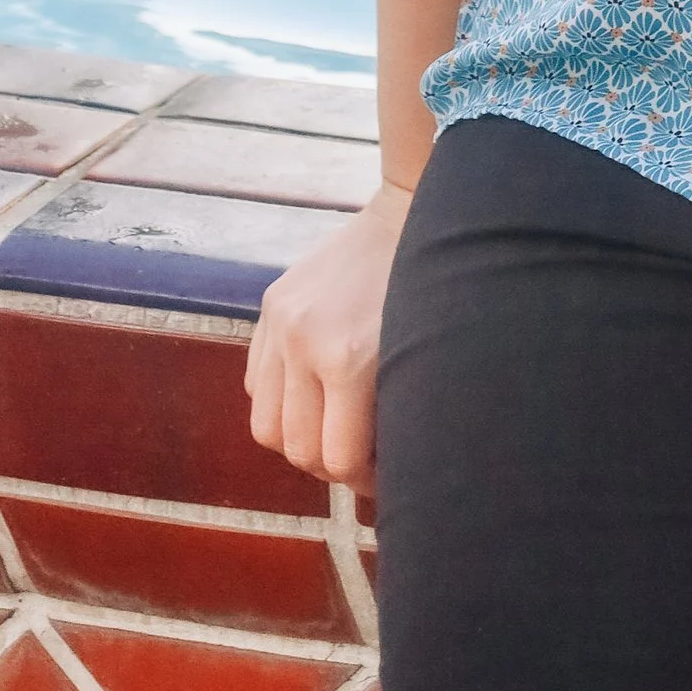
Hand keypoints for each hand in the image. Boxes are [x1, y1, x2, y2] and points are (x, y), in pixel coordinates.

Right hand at [245, 184, 411, 489]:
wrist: (413, 209)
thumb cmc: (435, 289)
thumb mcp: (424, 354)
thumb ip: (396, 413)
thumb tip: (386, 471)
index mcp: (348, 358)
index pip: (337, 458)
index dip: (365, 481)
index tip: (388, 477)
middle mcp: (302, 341)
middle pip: (297, 449)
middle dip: (332, 467)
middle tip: (364, 462)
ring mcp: (279, 321)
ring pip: (266, 426)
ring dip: (299, 441)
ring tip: (335, 432)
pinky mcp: (268, 306)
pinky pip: (257, 385)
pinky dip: (281, 404)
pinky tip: (315, 395)